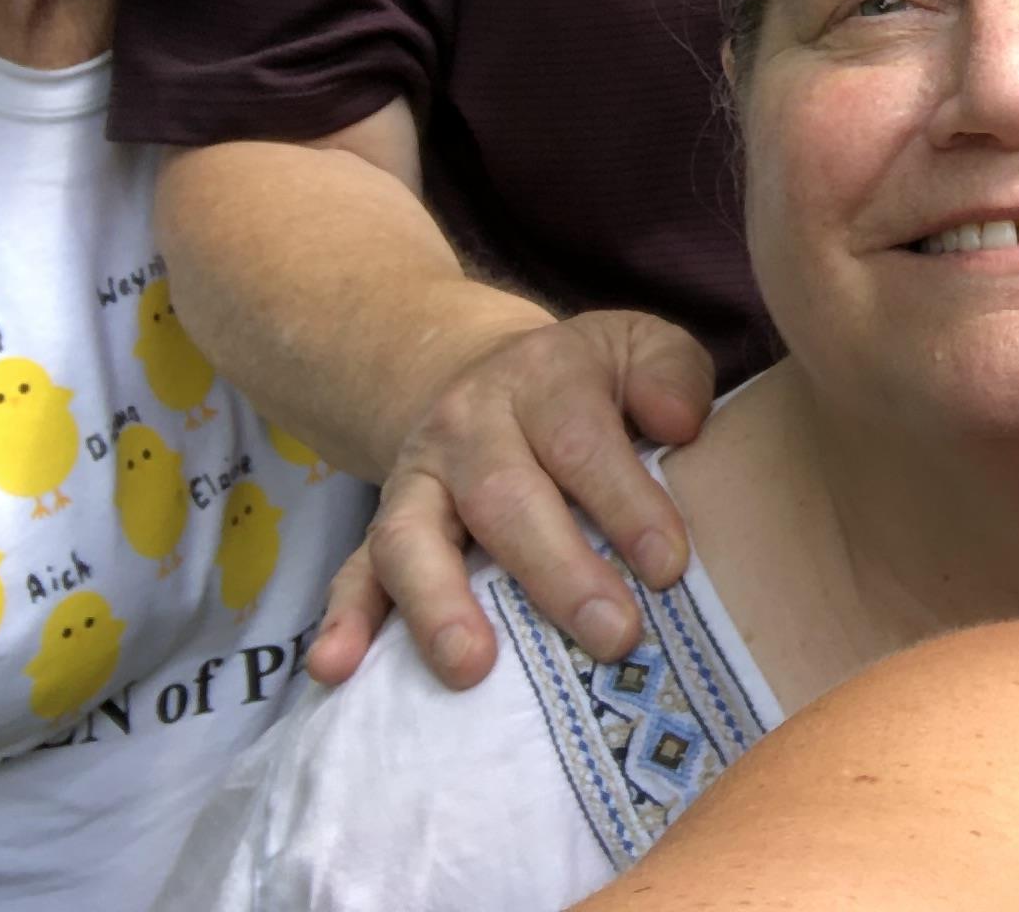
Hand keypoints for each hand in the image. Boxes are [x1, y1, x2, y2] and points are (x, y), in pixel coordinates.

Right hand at [305, 310, 714, 690]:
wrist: (485, 374)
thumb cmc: (587, 382)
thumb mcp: (640, 349)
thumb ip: (673, 374)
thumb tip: (681, 424)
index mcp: (543, 378)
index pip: (581, 441)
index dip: (625, 503)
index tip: (667, 567)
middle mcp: (470, 426)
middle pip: (504, 497)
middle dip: (557, 571)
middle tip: (613, 635)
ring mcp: (417, 479)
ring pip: (411, 539)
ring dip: (439, 606)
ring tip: (472, 668)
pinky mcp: (380, 526)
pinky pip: (354, 572)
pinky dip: (343, 621)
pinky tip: (337, 669)